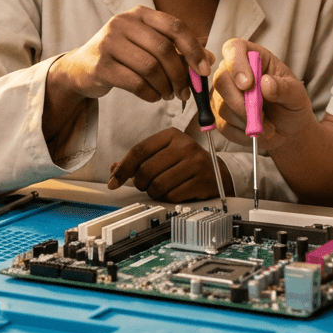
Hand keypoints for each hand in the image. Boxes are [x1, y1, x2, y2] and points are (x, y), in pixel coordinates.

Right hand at [49, 6, 209, 105]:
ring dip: (166, 86)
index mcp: (140, 13)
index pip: (175, 26)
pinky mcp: (100, 65)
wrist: (81, 68)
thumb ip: (177, 50)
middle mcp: (123, 22)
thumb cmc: (122, 56)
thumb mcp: (148, 45)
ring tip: (169, 95)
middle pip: (164, 48)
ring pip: (150, 67)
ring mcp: (109, 42)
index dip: (193, 49)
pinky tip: (154, 96)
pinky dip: (151, 93)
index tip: (203, 70)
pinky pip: (135, 82)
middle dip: (180, 74)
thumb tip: (208, 60)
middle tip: (186, 92)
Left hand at [106, 128, 233, 202]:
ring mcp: (195, 163)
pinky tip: (173, 192)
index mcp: (171, 135)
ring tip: (160, 189)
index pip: (139, 150)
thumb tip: (114, 170)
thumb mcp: (164, 154)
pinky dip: (168, 198)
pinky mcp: (202, 181)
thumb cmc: (185, 163)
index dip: (123, 168)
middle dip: (140, 183)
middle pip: (146, 170)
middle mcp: (184, 145)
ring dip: (153, 192)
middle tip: (144, 185)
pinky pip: (172, 195)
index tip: (113, 182)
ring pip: (158, 185)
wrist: (218, 173)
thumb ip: (139, 160)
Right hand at [210, 38, 315, 152]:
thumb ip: (283, 88)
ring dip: (247, 120)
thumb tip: (266, 84)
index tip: (248, 84)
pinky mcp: (220, 116)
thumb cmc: (291, 104)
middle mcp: (232, 73)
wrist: (288, 129)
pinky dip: (243, 132)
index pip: (234, 48)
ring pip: (222, 105)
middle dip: (240, 101)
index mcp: (252, 57)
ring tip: (268, 126)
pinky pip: (224, 125)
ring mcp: (223, 95)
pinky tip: (258, 131)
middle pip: (221, 80)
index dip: (236, 64)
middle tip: (261, 115)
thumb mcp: (296, 94)